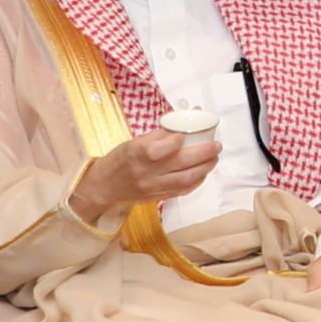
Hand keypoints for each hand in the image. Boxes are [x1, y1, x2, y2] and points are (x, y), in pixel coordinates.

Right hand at [71, 126, 221, 223]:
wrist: (104, 186)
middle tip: (216, 145)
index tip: (186, 134)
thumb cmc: (119, 160)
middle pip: (180, 163)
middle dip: (203, 154)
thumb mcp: (132, 143)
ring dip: (205, 168)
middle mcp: (146, 172)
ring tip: (214, 158)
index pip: (160, 149)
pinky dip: (196, 181)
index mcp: (136, 154)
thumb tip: (182, 123)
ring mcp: (153, 187)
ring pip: (186, 179)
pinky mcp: (158, 197)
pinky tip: (203, 173)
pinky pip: (182, 190)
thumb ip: (157, 135)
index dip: (177, 141)